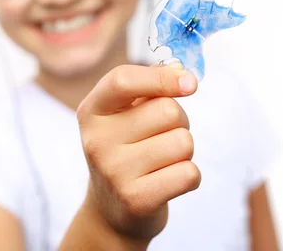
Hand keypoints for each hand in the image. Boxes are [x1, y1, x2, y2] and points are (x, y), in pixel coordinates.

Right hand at [76, 63, 200, 241]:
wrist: (111, 209)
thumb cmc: (126, 150)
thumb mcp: (124, 114)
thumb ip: (149, 86)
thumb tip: (181, 73)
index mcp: (92, 111)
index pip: (123, 80)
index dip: (161, 78)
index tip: (190, 84)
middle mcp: (96, 140)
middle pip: (167, 111)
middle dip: (178, 122)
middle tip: (161, 137)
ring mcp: (113, 171)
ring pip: (183, 142)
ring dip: (184, 151)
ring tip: (162, 161)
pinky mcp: (136, 200)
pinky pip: (189, 173)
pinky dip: (189, 176)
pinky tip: (167, 181)